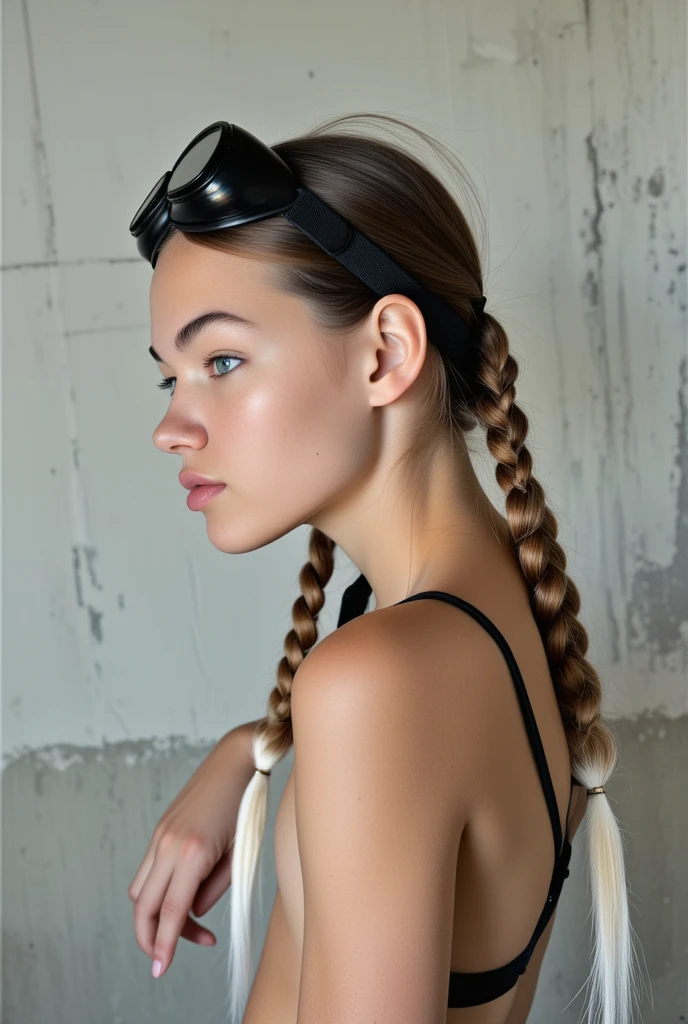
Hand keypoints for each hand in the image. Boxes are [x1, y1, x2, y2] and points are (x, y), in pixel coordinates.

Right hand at [128, 720, 259, 977]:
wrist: (235, 761)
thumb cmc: (246, 807)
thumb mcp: (238, 854)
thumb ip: (214, 889)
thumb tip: (192, 912)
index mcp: (193, 853)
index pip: (170, 911)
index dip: (164, 945)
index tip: (161, 969)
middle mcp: (170, 845)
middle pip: (143, 907)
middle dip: (150, 938)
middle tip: (168, 956)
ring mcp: (161, 836)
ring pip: (139, 891)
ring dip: (153, 914)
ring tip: (187, 921)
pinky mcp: (160, 829)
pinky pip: (146, 870)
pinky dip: (155, 890)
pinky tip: (180, 893)